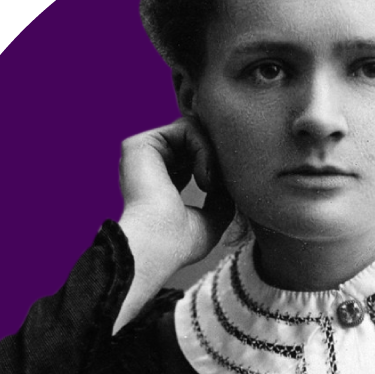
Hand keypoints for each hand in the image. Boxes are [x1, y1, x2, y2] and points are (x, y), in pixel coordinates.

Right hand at [114, 118, 233, 332]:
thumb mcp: (211, 219)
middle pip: (194, 141)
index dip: (215, 168)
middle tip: (222, 184)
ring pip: (193, 132)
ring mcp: (142, 153)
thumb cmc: (181, 244)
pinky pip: (187, 128)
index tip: (226, 190)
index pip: (192, 160)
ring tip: (211, 184)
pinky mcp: (141, 144)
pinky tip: (205, 179)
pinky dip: (204, 150)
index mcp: (158, 183)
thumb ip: (221, 197)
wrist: (159, 245)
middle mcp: (147, 166)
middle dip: (216, 157)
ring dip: (212, 156)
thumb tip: (233, 181)